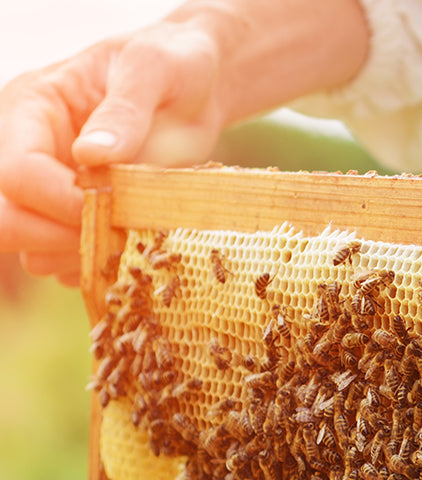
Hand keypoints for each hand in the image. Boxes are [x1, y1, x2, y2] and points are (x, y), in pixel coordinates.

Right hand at [0, 21, 225, 285]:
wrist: (198, 87)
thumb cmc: (173, 64)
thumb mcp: (154, 69)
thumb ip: (125, 110)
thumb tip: (91, 155)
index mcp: (31, 109)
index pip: (16, 173)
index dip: (61, 201)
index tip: (114, 206)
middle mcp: (30, 151)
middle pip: (7, 217)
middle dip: (56, 238)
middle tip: (117, 236)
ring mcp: (51, 189)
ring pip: (32, 250)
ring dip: (80, 258)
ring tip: (130, 240)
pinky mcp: (76, 216)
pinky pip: (66, 263)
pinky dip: (96, 268)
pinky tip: (131, 249)